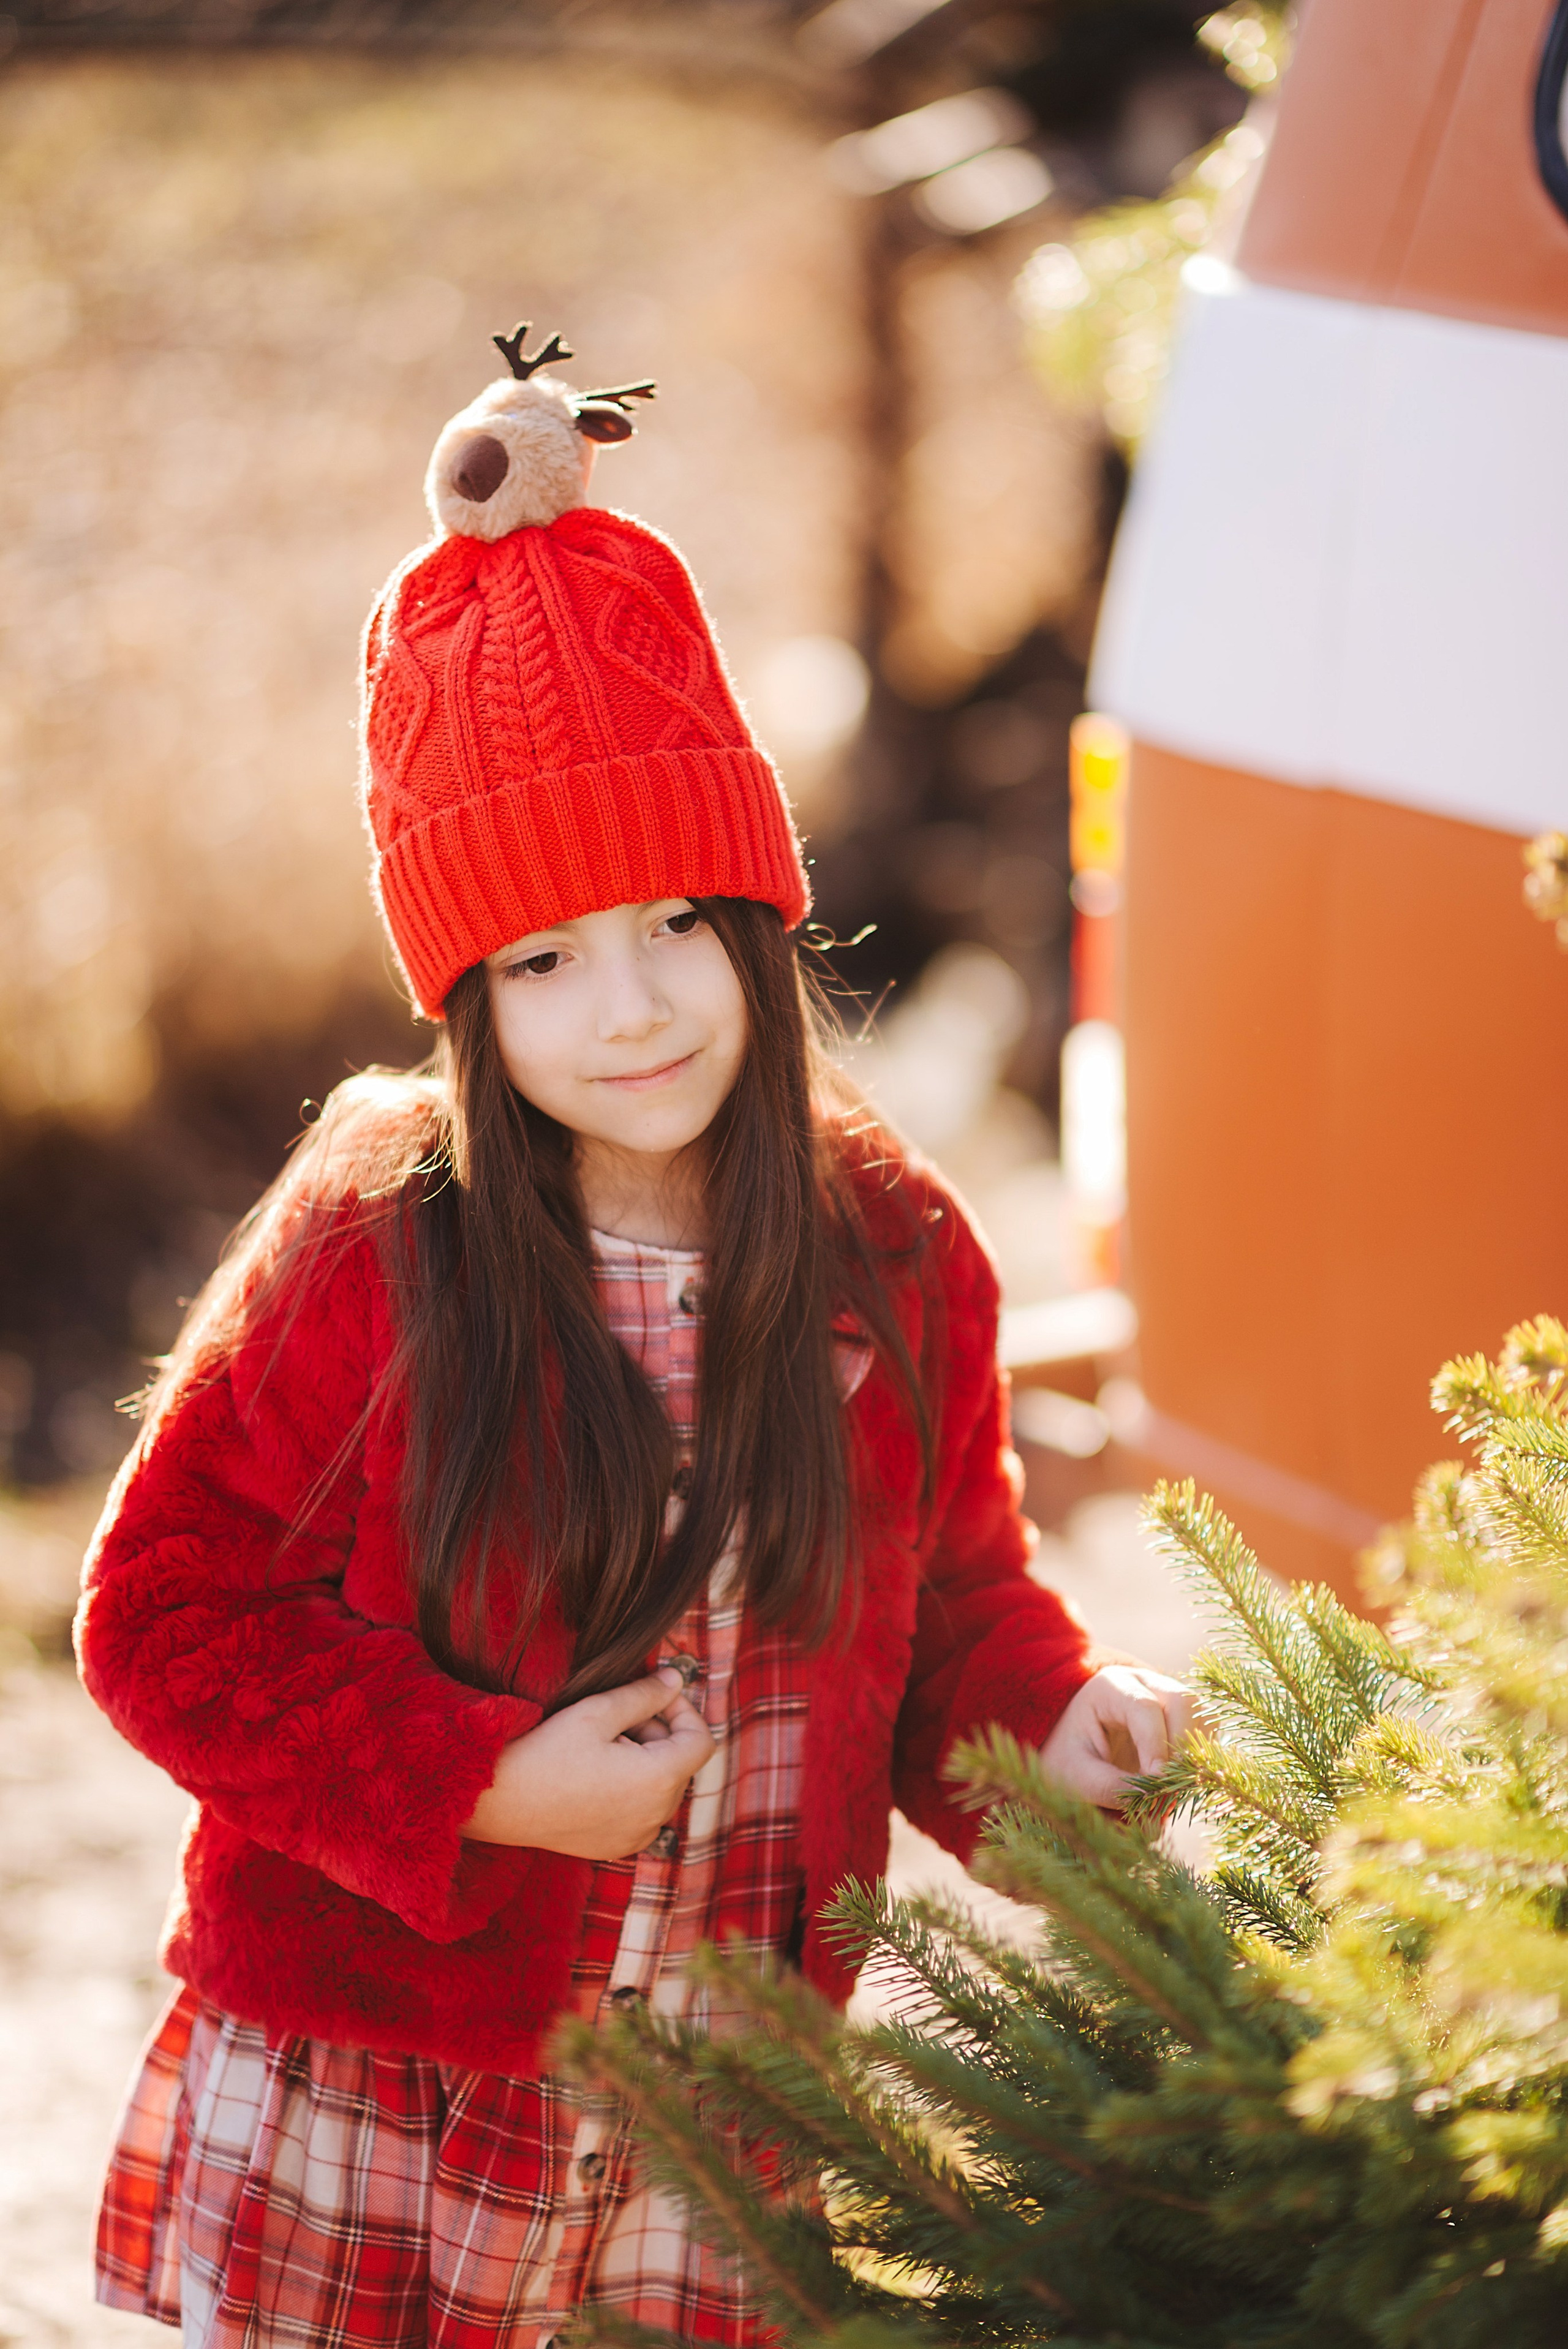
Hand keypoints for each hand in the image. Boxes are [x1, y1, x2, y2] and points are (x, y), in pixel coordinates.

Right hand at [460, 1668, 715, 1859]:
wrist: (497, 1801)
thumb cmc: (545, 1752)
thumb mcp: (597, 1711)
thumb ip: (645, 1694)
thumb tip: (676, 1681)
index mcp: (659, 1781)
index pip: (702, 1740)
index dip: (684, 1711)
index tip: (654, 1695)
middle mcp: (656, 1816)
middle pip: (681, 1763)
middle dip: (659, 1732)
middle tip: (617, 1716)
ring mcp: (637, 1837)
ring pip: (662, 1787)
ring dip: (644, 1759)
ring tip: (601, 1745)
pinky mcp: (617, 1846)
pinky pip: (643, 1811)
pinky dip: (631, 1788)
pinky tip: (594, 1773)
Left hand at [1039, 1663, 1192, 1809]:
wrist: (1071, 1750)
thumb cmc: (1068, 1758)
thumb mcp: (1074, 1774)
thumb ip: (1108, 1786)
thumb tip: (1152, 1804)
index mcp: (1110, 1686)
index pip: (1144, 1707)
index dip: (1156, 1745)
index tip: (1157, 1783)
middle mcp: (1145, 1683)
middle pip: (1184, 1702)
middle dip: (1183, 1749)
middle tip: (1170, 1793)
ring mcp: (1168, 1698)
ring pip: (1202, 1719)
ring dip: (1195, 1760)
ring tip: (1169, 1798)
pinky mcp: (1182, 1721)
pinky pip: (1206, 1737)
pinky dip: (1198, 1765)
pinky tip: (1175, 1791)